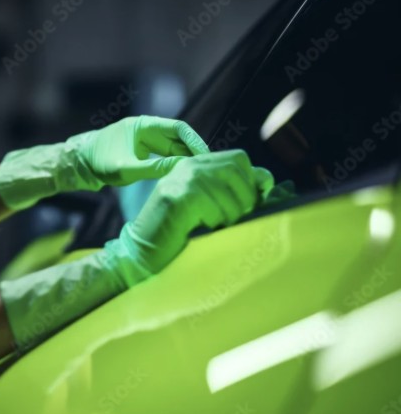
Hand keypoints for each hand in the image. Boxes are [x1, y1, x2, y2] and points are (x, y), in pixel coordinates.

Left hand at [68, 116, 209, 189]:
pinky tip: (186, 176)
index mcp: (143, 125)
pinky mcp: (145, 152)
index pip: (178, 128)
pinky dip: (177, 163)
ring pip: (174, 147)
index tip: (207, 156)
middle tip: (210, 169)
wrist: (79, 165)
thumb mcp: (126, 168)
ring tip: (202, 174)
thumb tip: (181, 168)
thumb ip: (153, 168)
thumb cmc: (98, 163)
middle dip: (194, 151)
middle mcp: (147, 130)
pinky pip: (166, 155)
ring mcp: (146, 141)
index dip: (195, 141)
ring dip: (187, 159)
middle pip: (179, 138)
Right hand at [103, 149, 273, 287]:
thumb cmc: (184, 234)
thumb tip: (268, 179)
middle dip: (243, 200)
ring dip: (229, 218)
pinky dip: (214, 224)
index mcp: (197, 164)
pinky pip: (214, 208)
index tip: (246, 206)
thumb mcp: (214, 206)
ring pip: (229, 193)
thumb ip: (237, 190)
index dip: (250, 182)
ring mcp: (180, 179)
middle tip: (229, 221)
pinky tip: (199, 229)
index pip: (239, 159)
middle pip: (236, 171)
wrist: (145, 254)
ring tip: (212, 228)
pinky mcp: (175, 197)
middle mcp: (188, 165)